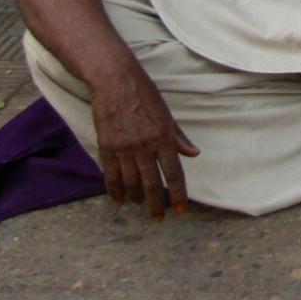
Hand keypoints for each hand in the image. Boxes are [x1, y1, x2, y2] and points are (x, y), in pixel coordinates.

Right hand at [89, 62, 197, 218]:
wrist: (115, 81)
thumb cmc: (144, 95)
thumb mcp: (166, 114)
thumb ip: (178, 137)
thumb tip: (193, 154)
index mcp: (164, 136)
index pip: (173, 172)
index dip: (177, 193)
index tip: (181, 209)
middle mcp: (145, 145)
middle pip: (151, 183)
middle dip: (156, 204)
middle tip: (158, 218)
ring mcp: (124, 147)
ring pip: (131, 183)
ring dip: (136, 198)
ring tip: (140, 204)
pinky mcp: (106, 147)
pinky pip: (111, 176)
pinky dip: (115, 191)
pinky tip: (119, 200)